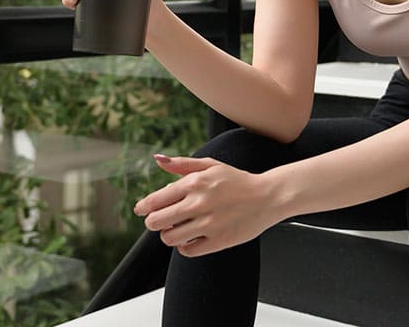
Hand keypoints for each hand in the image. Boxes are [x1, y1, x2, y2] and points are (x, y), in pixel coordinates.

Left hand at [133, 155, 280, 257]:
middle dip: (153, 222)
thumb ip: (181, 164)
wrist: (267, 197)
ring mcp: (209, 224)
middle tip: (160, 220)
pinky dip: (185, 246)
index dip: (143, 207)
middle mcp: (199, 203)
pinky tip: (191, 237)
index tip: (141, 210)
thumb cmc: (237, 181)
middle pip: (156, 222)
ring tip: (178, 228)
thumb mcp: (210, 165)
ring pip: (169, 238)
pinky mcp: (218, 240)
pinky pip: (188, 250)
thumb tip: (157, 159)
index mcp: (194, 183)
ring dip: (169, 234)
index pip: (155, 200)